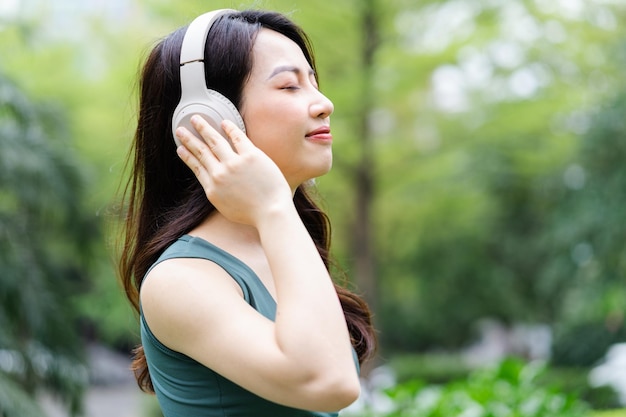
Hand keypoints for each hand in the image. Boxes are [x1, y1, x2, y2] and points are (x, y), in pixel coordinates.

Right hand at [175, 116, 292, 225]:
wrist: (271, 213)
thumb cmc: (254, 214)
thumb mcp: (226, 208)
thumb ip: (218, 194)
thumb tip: (214, 185)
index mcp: (213, 188)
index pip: (196, 167)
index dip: (187, 156)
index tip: (180, 149)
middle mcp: (220, 174)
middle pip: (201, 151)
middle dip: (189, 139)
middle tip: (180, 130)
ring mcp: (235, 164)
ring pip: (214, 140)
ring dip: (203, 128)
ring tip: (196, 119)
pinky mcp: (251, 156)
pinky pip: (237, 137)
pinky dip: (229, 128)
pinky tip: (224, 122)